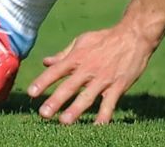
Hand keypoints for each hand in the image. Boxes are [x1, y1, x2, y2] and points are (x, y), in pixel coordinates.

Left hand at [28, 22, 158, 124]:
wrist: (133, 36)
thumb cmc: (104, 39)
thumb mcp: (82, 42)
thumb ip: (63, 55)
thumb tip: (45, 62)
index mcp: (77, 57)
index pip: (56, 71)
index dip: (43, 82)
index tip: (31, 93)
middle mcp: (88, 69)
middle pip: (69, 86)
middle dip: (56, 100)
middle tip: (43, 114)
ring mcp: (103, 79)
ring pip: (87, 97)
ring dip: (75, 110)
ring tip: (64, 121)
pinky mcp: (118, 86)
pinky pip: (110, 103)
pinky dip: (104, 116)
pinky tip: (97, 126)